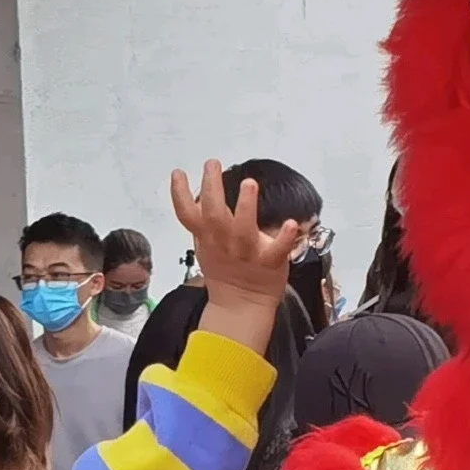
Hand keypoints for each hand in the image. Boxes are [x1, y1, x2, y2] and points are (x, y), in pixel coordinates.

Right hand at [166, 160, 298, 311]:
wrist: (241, 305)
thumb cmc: (225, 272)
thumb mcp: (206, 246)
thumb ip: (202, 222)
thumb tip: (198, 197)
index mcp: (208, 237)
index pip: (186, 214)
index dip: (179, 194)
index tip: (178, 173)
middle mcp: (224, 242)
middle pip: (213, 214)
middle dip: (211, 186)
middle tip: (212, 164)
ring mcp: (247, 252)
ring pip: (242, 228)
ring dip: (244, 205)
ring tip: (248, 183)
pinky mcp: (269, 261)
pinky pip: (277, 249)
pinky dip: (283, 237)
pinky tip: (291, 223)